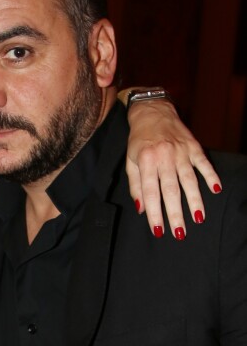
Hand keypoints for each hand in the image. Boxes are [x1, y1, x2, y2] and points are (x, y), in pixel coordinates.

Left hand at [126, 100, 221, 238]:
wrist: (152, 112)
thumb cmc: (139, 140)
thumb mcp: (130, 160)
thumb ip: (135, 184)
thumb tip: (141, 208)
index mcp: (146, 161)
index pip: (149, 192)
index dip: (154, 212)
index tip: (158, 230)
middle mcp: (164, 157)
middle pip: (170, 189)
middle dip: (175, 213)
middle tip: (180, 233)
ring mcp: (180, 151)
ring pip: (189, 180)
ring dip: (194, 200)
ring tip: (198, 219)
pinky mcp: (193, 146)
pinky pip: (204, 163)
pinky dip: (211, 176)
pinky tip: (215, 190)